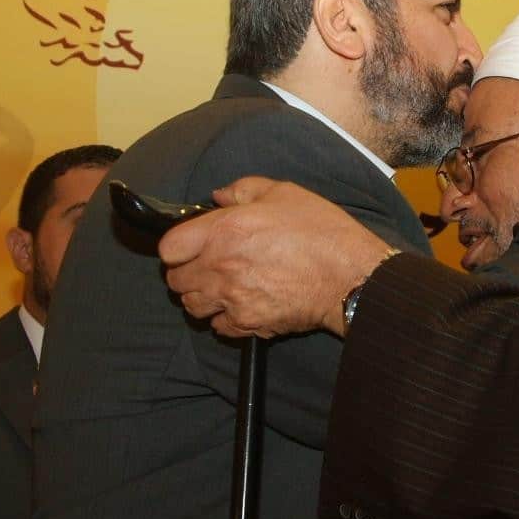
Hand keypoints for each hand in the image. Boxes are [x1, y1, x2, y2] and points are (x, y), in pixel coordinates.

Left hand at [158, 178, 393, 338]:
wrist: (349, 276)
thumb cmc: (321, 231)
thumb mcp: (283, 193)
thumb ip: (242, 190)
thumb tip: (218, 196)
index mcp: (223, 231)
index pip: (169, 248)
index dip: (177, 246)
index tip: (190, 245)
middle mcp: (220, 267)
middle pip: (176, 282)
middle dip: (186, 273)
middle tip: (207, 266)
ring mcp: (232, 299)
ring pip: (193, 307)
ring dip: (201, 297)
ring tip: (220, 288)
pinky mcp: (248, 324)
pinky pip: (218, 327)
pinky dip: (224, 319)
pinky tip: (241, 305)